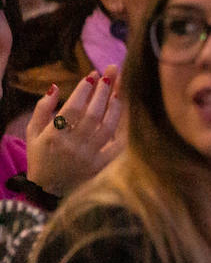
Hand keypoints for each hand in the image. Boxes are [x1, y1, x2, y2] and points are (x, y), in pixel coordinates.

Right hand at [26, 66, 123, 195]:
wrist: (49, 189)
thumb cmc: (40, 156)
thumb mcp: (32, 133)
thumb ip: (41, 109)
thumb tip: (54, 87)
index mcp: (54, 137)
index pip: (72, 108)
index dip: (84, 89)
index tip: (92, 74)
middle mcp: (73, 146)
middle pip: (93, 114)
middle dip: (103, 91)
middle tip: (111, 73)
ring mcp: (89, 156)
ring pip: (107, 127)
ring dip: (115, 106)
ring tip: (119, 89)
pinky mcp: (101, 165)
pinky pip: (117, 144)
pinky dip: (124, 128)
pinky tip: (126, 112)